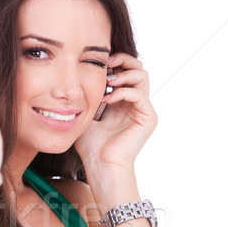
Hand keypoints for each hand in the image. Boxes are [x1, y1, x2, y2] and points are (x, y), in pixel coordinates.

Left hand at [74, 53, 157, 170]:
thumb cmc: (91, 147)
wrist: (101, 166)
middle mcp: (135, 103)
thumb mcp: (86, 115)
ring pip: (143, 76)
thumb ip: (88, 95)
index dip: (115, 61)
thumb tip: (78, 76)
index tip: (98, 62)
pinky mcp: (148, 118)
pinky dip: (123, 92)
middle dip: (123, 60)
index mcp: (122, 101)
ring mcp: (143, 110)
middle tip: (107, 63)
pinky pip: (140, 94)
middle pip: (138, 68)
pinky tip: (108, 99)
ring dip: (124, 74)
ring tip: (108, 81)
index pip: (125, 70)